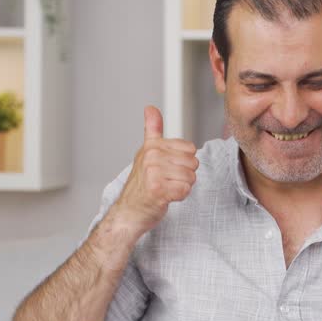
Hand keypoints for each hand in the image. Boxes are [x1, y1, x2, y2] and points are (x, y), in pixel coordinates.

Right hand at [108, 106, 198, 237]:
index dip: (184, 162)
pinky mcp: (157, 190)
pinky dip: (179, 197)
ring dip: (182, 187)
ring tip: (166, 189)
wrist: (129, 212)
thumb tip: (150, 108)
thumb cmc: (141, 185)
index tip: (169, 168)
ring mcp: (153, 173)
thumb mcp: (146, 153)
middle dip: (185, 176)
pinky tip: (166, 197)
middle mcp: (151, 157)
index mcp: (152, 146)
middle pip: (193, 163)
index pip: (190, 148)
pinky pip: (185, 190)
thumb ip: (152, 130)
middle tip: (167, 181)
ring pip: (190, 177)